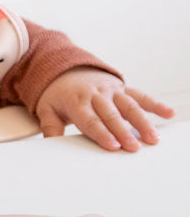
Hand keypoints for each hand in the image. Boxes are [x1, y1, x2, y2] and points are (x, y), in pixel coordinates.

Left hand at [35, 67, 174, 151]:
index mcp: (76, 101)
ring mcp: (111, 90)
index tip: (112, 145)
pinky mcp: (122, 89)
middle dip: (123, 131)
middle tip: (134, 147)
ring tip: (152, 138)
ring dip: (142, 122)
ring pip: (129, 106)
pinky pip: (140, 96)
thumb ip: (50, 127)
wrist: (65, 69)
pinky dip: (155, 104)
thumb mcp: (47, 108)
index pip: (90, 119)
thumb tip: (50, 144)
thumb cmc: (58, 94)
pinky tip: (168, 113)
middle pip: (111, 115)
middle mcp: (96, 94)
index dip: (101, 133)